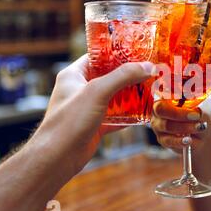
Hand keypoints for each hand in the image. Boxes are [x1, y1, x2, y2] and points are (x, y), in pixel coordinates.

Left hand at [32, 54, 153, 174]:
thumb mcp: (97, 92)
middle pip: (111, 76)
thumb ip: (122, 76)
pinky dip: (131, 114)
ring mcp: (89, 108)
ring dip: (133, 95)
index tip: (140, 52)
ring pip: (116, 97)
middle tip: (152, 71)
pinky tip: (145, 112)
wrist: (57, 159)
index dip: (118, 53)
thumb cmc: (68, 122)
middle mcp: (81, 89)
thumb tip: (147, 66)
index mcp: (74, 75)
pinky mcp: (97, 124)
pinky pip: (118, 116)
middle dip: (131, 75)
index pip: (99, 56)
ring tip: (153, 89)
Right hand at [150, 101, 210, 153]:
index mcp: (166, 97)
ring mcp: (158, 125)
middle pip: (161, 109)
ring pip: (166, 125)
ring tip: (199, 128)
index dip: (175, 95)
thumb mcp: (200, 111)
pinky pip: (168, 140)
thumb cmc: (198, 117)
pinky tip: (190, 140)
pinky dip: (180, 141)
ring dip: (184, 127)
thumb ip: (196, 109)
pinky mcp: (161, 139)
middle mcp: (158, 110)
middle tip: (196, 116)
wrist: (200, 135)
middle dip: (179, 113)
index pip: (163, 92)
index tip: (191, 103)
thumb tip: (195, 110)